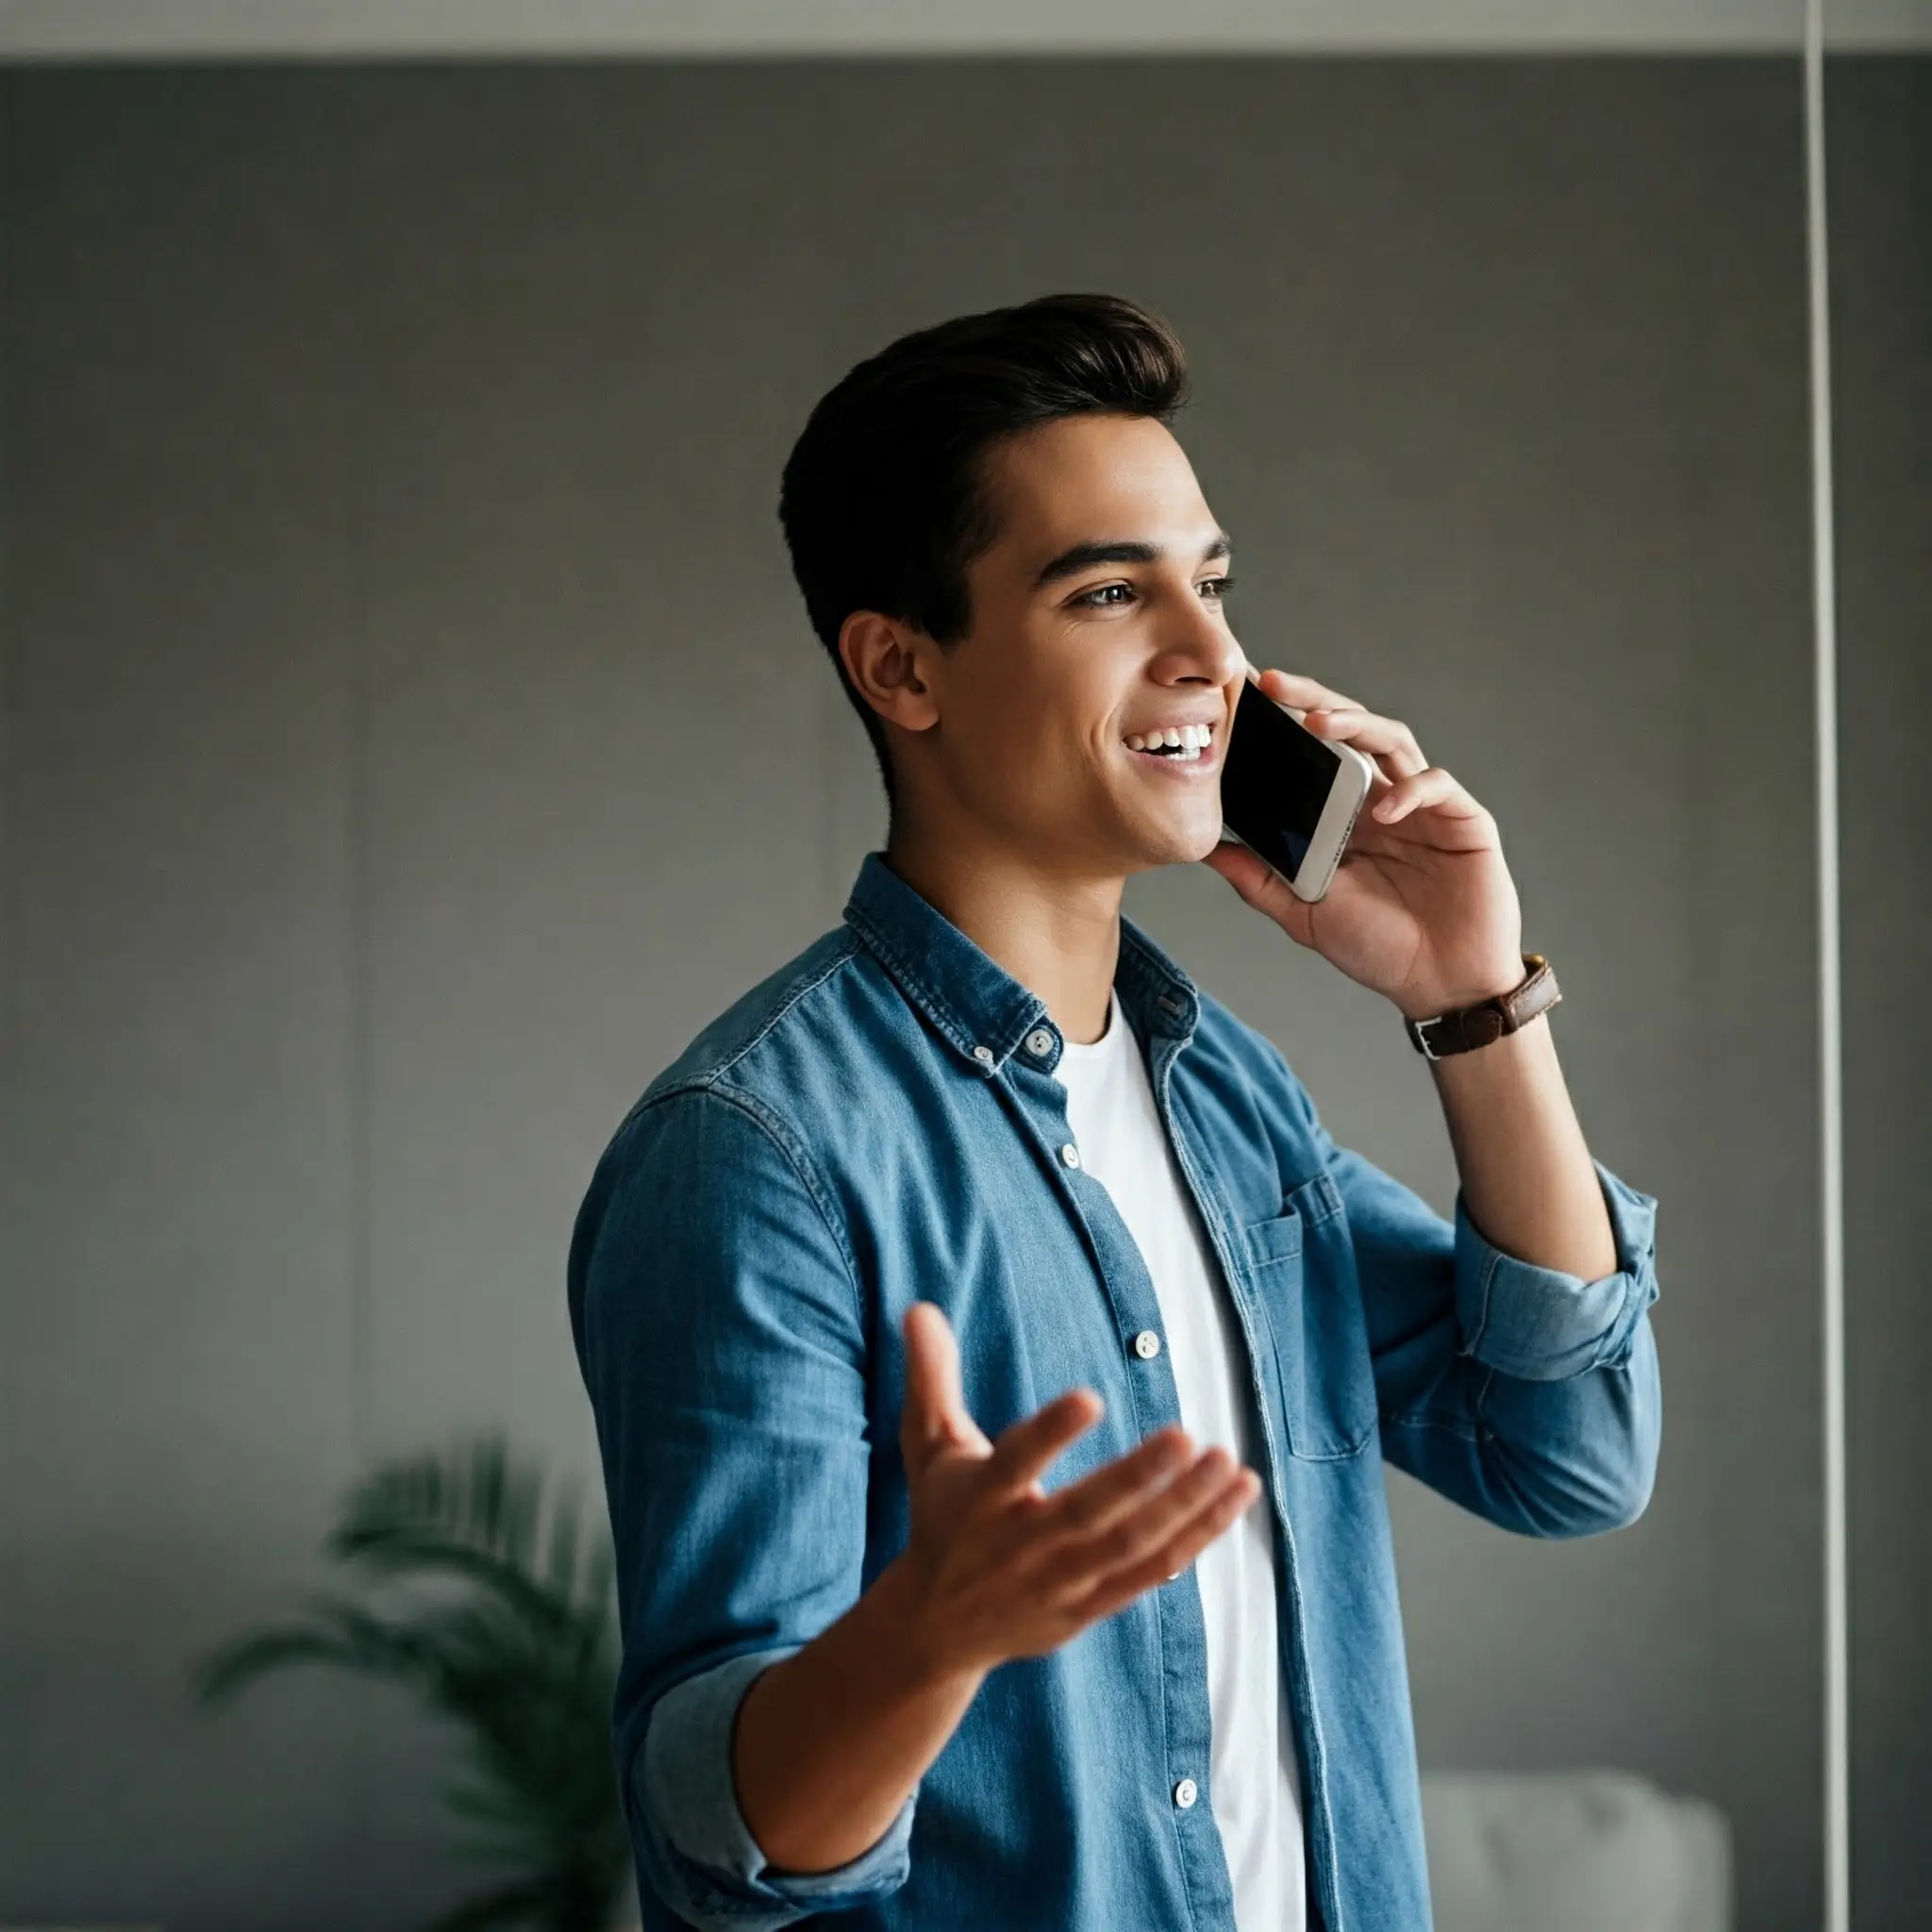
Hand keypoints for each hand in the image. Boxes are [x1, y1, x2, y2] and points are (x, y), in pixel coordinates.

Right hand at [892, 1302, 1258, 1676]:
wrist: (934, 1627)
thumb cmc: (942, 1517)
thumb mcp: (928, 1447)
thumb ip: (930, 1377)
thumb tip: (919, 1308)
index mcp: (981, 1498)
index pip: (1015, 1463)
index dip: (1051, 1433)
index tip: (1091, 1398)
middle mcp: (1021, 1544)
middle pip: (1087, 1512)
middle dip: (1138, 1478)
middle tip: (1186, 1436)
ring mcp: (1059, 1582)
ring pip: (1131, 1545)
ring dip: (1184, 1506)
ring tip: (1228, 1460)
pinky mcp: (1089, 1606)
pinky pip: (1151, 1573)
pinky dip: (1196, 1537)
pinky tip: (1233, 1497)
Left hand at [1202, 667, 1525, 1017]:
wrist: (1441, 987)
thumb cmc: (1379, 948)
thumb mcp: (1303, 913)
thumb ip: (1256, 878)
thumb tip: (1203, 849)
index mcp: (1345, 814)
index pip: (1312, 753)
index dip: (1282, 724)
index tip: (1241, 700)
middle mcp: (1382, 799)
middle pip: (1349, 729)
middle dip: (1312, 699)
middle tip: (1272, 685)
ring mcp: (1424, 806)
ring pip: (1391, 739)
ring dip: (1355, 724)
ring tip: (1318, 723)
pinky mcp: (1463, 820)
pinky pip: (1436, 784)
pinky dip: (1408, 789)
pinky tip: (1382, 810)